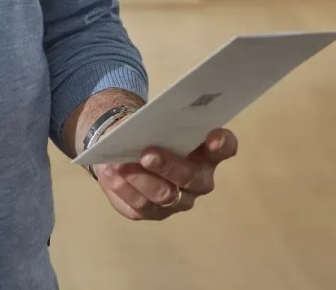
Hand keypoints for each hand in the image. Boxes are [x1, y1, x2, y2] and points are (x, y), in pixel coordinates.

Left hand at [93, 128, 238, 221]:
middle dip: (169, 166)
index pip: (225, 148)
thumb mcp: (152, 122)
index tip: (213, 137)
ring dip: (141, 180)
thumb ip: (155, 123)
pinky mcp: (155, 212)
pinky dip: (123, 189)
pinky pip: (140, 206)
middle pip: (192, 178)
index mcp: (206, 152)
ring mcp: (179, 200)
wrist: (125, 149)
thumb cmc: (148, 132)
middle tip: (147, 155)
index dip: (222, 144)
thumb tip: (141, 127)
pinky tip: (110, 175)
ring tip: (120, 166)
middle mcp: (199, 180)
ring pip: (164, 195)